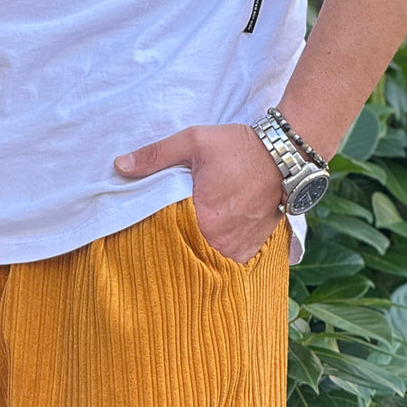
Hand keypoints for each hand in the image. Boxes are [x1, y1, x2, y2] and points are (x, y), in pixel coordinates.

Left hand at [115, 123, 285, 263]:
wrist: (287, 156)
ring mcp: (237, 250)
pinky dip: (217, 258)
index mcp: (201, 219)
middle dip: (174, 250)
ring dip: (196, 255)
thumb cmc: (239, 147)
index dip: (154, 239)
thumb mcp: (194, 141)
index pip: (166, 240)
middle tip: (163, 243)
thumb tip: (119, 165)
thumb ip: (155, 155)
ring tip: (187, 245)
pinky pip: (228, 264)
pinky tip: (209, 246)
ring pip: (207, 262)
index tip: (144, 236)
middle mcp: (220, 241)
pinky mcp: (251, 251)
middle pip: (186, 255)